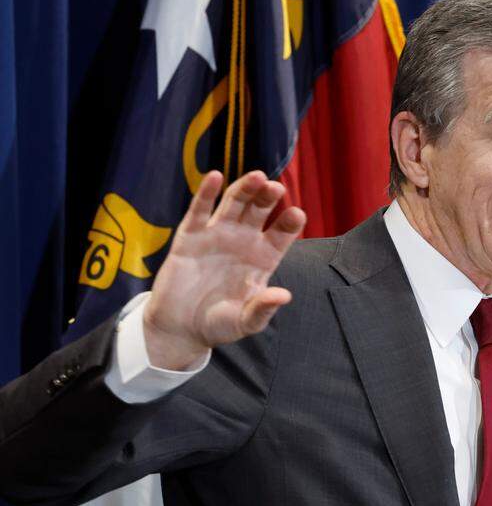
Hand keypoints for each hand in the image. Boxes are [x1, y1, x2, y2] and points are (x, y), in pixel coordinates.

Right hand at [142, 170, 305, 369]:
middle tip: (276, 187)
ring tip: (257, 176)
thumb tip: (284, 295)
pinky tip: (215, 177)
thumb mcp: (245, 322)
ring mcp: (217, 236)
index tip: (297, 214)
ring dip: (245, 188)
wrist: (181, 329)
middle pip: (260, 211)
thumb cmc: (219, 325)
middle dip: (268, 197)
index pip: (281, 234)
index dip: (289, 223)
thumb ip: (262, 308)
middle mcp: (243, 241)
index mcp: (263, 259)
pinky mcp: (190, 236)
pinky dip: (206, 193)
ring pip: (234, 204)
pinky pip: (199, 210)